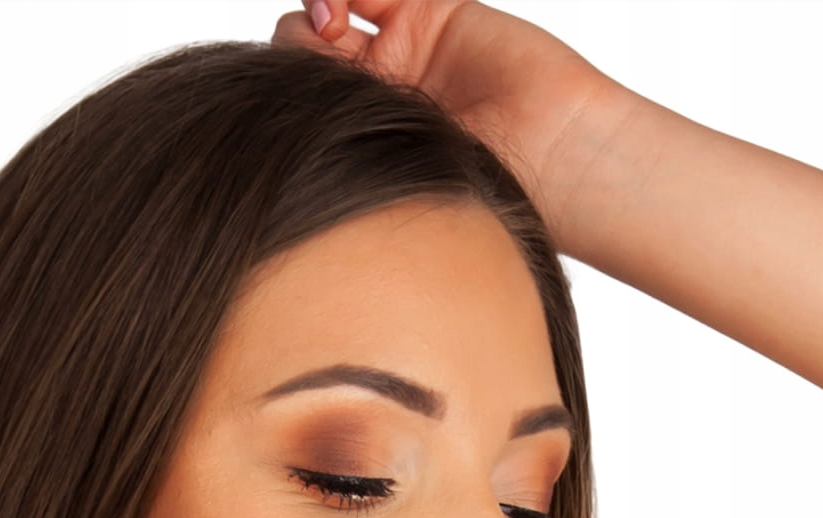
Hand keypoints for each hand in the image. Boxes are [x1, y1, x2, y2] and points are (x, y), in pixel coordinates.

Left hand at [271, 0, 626, 205]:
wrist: (554, 158)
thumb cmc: (479, 193)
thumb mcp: (387, 172)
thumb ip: (336, 139)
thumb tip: (268, 135)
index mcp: (355, 137)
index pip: (294, 95)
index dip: (281, 82)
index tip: (286, 93)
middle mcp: (376, 89)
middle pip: (306, 43)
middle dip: (300, 39)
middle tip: (323, 44)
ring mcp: (405, 45)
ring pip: (340, 3)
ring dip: (325, 0)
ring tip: (334, 18)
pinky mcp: (436, 9)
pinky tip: (345, 3)